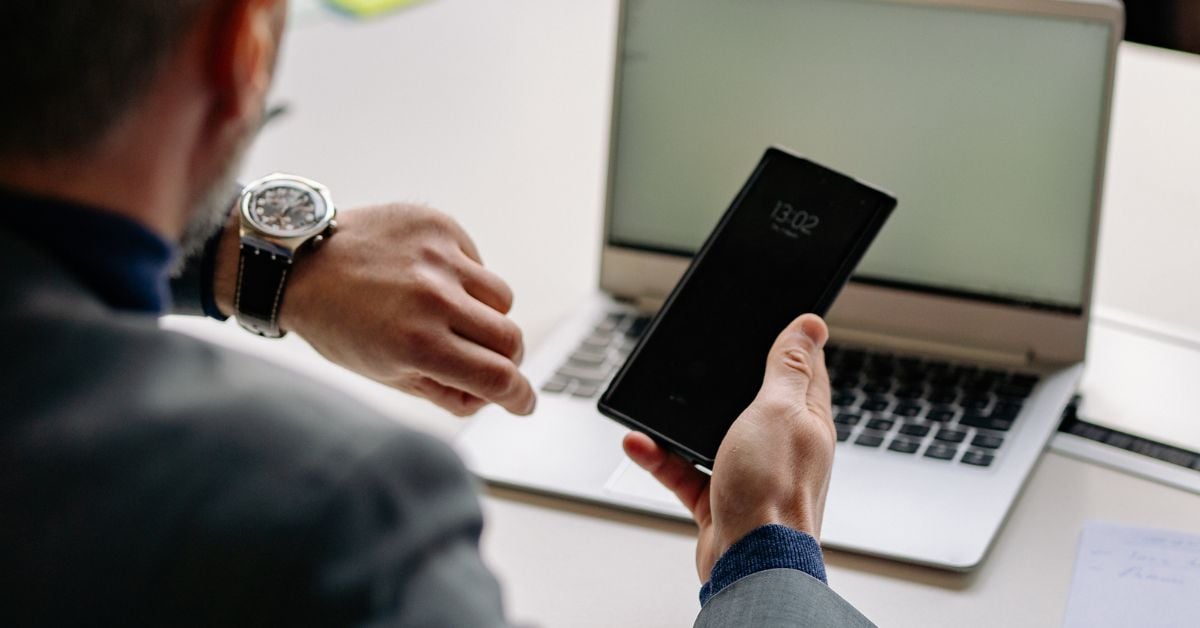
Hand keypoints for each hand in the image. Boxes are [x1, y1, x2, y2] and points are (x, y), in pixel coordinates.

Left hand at [214, 203, 535, 416]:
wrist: (300, 262)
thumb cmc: (338, 324)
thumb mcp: (385, 373)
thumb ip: (444, 391)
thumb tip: (490, 397)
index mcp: (418, 345)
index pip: (498, 378)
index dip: (519, 397)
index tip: (523, 403)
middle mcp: (434, 300)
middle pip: (511, 339)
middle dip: (506, 358)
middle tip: (487, 359)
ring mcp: (439, 259)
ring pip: (502, 299)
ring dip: (487, 315)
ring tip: (450, 313)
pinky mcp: (440, 227)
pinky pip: (477, 263)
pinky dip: (464, 278)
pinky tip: (429, 279)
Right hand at [622, 314, 834, 579]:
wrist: (752, 564)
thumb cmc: (774, 491)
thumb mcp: (779, 410)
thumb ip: (789, 368)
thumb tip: (812, 324)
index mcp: (807, 420)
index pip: (804, 369)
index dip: (788, 343)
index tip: (770, 320)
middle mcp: (783, 446)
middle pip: (754, 400)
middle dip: (727, 382)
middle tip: (705, 360)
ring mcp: (752, 474)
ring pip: (712, 435)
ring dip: (681, 423)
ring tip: (655, 406)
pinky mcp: (721, 500)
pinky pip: (684, 471)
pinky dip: (660, 458)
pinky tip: (639, 444)